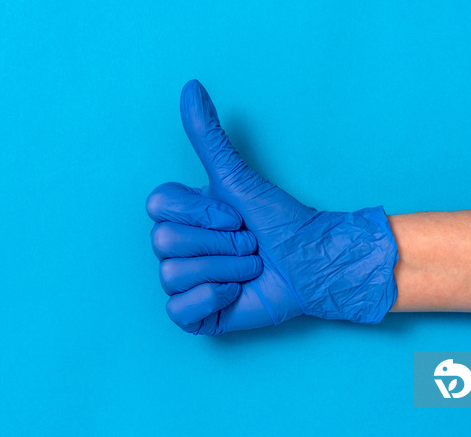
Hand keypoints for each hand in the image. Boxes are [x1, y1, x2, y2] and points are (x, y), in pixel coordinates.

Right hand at [147, 80, 398, 334]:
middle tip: (249, 244)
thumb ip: (209, 138)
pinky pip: (178, 310)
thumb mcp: (240, 179)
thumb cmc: (281, 223)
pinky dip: (212, 299)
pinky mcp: (194, 315)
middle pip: (163, 242)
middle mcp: (176, 248)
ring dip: (225, 270)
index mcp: (182, 216)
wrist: (313, 265)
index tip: (236, 216)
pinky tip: (236, 294)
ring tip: (250, 268)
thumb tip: (190, 87)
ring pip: (172, 275)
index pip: (157, 207)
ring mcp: (183, 283)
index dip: (202, 213)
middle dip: (220, 243)